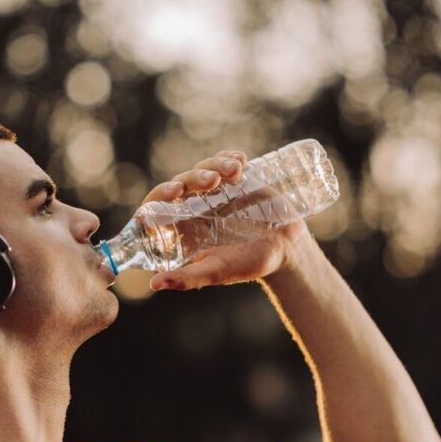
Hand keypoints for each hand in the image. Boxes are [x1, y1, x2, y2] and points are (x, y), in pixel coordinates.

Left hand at [140, 150, 313, 290]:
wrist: (286, 251)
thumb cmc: (249, 265)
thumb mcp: (217, 271)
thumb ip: (188, 279)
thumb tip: (154, 284)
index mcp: (182, 227)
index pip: (158, 204)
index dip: (160, 193)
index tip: (175, 191)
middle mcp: (194, 207)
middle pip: (182, 182)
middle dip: (194, 176)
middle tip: (213, 180)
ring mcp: (215, 191)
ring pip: (203, 168)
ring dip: (215, 164)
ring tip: (236, 171)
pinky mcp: (235, 180)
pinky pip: (225, 161)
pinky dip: (229, 157)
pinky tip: (240, 160)